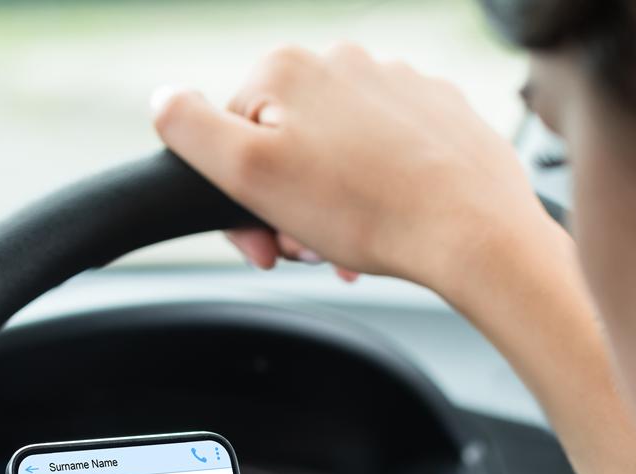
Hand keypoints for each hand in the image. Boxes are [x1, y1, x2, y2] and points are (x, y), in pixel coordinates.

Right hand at [150, 43, 555, 306]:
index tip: (264, 245)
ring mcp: (395, 83)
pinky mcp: (437, 112)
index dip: (236, 199)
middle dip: (285, 206)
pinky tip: (384, 225)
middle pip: (283, 144)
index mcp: (286, 70)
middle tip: (306, 250)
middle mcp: (341, 62)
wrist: (473, 230)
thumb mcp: (249, 174)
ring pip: (334, 153)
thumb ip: (190, 129)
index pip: (228, 136)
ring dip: (328, 208)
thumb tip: (162, 98)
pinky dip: (375, 192)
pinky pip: (385, 154)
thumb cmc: (365, 209)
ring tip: (346, 246)